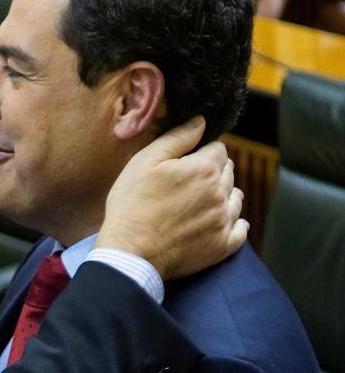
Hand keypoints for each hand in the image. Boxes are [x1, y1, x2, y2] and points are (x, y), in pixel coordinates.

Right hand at [95, 116, 247, 279]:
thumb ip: (176, 138)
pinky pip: (240, 229)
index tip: (188, 159)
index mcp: (203, 169)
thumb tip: (200, 122)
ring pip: (236, 198)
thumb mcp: (145, 162)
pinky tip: (220, 221)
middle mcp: (220, 193)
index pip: (218, 149)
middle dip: (213, 171)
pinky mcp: (223, 246)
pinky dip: (234, 223)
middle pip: (228, 172)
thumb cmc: (132, 204)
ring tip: (201, 200)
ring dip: (224, 194)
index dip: (203, 150)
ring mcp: (224, 221)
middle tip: (189, 180)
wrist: (131, 251)